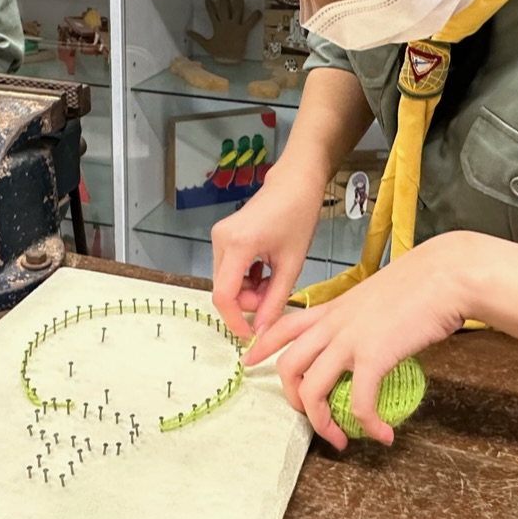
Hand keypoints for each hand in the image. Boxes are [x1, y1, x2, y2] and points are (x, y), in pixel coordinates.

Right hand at [186, 0, 257, 63]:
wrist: (229, 61)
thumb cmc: (218, 53)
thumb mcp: (206, 45)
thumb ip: (197, 37)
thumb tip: (187, 32)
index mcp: (217, 27)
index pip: (212, 14)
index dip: (210, 6)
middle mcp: (226, 24)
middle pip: (224, 9)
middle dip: (223, 0)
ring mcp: (235, 27)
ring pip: (237, 12)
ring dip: (238, 3)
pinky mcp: (243, 31)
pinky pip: (250, 22)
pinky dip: (255, 17)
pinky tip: (259, 11)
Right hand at [210, 164, 326, 341]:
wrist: (294, 184)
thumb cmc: (299, 217)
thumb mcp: (291, 264)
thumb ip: (275, 300)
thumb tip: (262, 331)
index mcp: (238, 245)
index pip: (224, 295)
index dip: (234, 320)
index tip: (250, 334)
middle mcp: (220, 240)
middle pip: (224, 289)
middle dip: (247, 303)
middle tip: (273, 300)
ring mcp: (218, 237)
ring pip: (226, 281)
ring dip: (248, 291)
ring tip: (274, 281)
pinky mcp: (223, 236)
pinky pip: (228, 269)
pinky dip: (245, 278)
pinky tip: (265, 272)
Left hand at [242, 234, 473, 447]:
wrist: (446, 275)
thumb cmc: (422, 282)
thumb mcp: (378, 297)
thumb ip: (364, 319)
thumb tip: (372, 341)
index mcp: (333, 308)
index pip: (283, 325)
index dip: (261, 345)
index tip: (249, 361)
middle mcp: (333, 325)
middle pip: (289, 366)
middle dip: (292, 399)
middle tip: (311, 416)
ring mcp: (349, 340)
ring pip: (312, 390)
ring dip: (322, 423)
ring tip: (340, 439)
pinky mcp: (373, 356)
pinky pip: (359, 402)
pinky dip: (367, 425)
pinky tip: (382, 434)